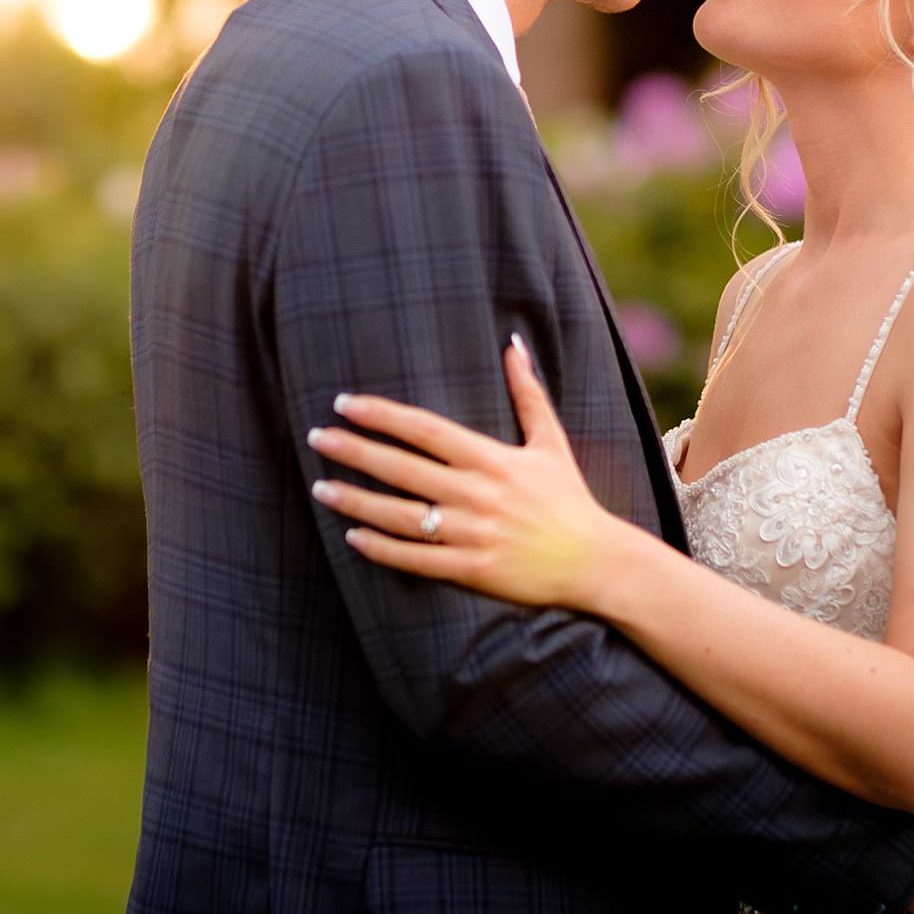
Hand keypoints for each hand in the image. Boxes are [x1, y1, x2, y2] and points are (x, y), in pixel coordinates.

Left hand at [306, 336, 624, 610]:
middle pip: (402, 468)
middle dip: (355, 451)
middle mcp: (478, 493)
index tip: (345, 403)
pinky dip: (382, 549)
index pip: (425, 430)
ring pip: (400, 515)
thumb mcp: (551, 441)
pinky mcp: (473, 569)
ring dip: (356, 500)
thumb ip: (528, 392)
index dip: (382, 415)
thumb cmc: (570, 498)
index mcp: (492, 459)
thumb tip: (514, 343)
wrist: (597, 562)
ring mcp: (473, 533)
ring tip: (320, 488)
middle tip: (316, 437)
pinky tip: (352, 536)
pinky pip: (416, 559)